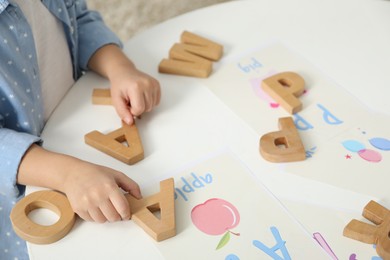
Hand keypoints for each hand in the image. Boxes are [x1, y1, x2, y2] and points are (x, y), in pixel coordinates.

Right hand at [17, 145, 141, 222]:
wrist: (72, 173)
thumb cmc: (95, 173)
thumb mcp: (116, 174)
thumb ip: (131, 185)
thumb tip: (139, 197)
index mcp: (109, 187)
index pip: (122, 208)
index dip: (127, 214)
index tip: (127, 214)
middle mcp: (98, 196)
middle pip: (114, 217)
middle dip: (118, 216)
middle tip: (116, 210)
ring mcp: (87, 203)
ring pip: (103, 221)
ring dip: (107, 217)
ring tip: (106, 208)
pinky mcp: (79, 209)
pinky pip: (92, 220)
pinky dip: (96, 217)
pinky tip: (96, 208)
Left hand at [88, 44, 160, 124]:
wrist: (123, 71)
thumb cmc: (119, 85)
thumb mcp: (116, 99)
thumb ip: (122, 112)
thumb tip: (130, 122)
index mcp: (136, 87)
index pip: (139, 109)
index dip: (132, 111)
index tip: (127, 104)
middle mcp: (147, 84)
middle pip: (147, 108)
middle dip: (138, 108)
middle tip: (131, 100)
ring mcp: (153, 84)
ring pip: (152, 106)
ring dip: (144, 105)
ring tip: (136, 97)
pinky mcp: (157, 85)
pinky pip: (156, 101)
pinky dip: (149, 102)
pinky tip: (142, 95)